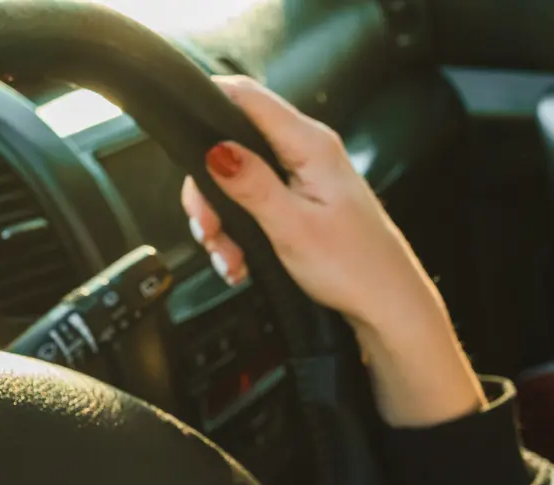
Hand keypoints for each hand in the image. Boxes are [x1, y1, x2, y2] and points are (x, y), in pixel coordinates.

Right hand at [181, 76, 483, 427]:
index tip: (179, 128)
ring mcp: (302, 175)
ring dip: (222, 222)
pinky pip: (252, 204)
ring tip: (229, 258)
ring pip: (236, 181)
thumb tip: (215, 149)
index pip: (248, 98)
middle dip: (208, 192)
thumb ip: (251, 184)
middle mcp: (306, 151)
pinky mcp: (298, 199)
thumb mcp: (291, 226)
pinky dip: (237, 233)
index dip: (208, 101)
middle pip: (232, 146)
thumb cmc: (354, 267)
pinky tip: (240, 261)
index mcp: (309, 145)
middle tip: (208, 229)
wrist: (386, 304)